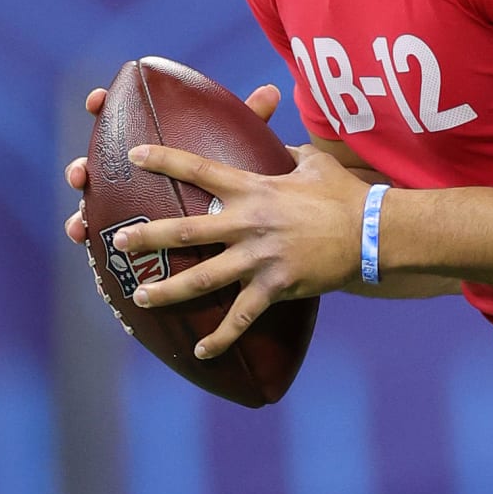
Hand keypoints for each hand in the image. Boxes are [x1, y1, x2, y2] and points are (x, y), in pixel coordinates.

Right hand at [62, 82, 284, 247]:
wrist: (241, 231)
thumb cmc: (237, 185)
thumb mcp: (244, 154)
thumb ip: (251, 124)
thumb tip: (272, 91)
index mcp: (155, 148)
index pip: (124, 121)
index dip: (105, 106)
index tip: (97, 100)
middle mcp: (134, 177)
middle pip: (100, 168)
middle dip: (83, 167)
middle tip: (81, 173)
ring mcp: (129, 208)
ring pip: (96, 209)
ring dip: (81, 213)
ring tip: (80, 224)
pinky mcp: (132, 242)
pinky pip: (107, 245)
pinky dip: (94, 245)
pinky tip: (91, 254)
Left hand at [109, 127, 368, 357]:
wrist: (373, 232)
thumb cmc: (344, 194)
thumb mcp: (312, 162)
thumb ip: (286, 152)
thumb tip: (276, 142)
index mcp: (253, 188)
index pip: (199, 169)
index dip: (164, 160)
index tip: (133, 155)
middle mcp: (248, 223)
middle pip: (186, 231)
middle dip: (149, 238)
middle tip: (119, 243)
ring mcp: (260, 258)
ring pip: (204, 278)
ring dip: (170, 290)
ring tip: (142, 297)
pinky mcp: (276, 287)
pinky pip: (241, 317)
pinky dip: (221, 337)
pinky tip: (201, 351)